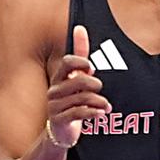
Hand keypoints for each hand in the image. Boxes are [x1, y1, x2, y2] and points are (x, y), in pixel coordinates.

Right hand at [45, 24, 109, 148]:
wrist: (60, 132)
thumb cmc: (71, 101)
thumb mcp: (75, 78)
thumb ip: (80, 56)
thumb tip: (80, 28)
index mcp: (58, 78)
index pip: (67, 62)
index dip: (81, 62)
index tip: (91, 68)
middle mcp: (54, 90)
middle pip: (79, 80)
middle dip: (95, 84)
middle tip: (100, 89)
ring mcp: (55, 106)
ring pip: (82, 97)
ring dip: (99, 101)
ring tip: (105, 106)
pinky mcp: (59, 120)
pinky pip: (79, 113)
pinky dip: (93, 112)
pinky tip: (100, 113)